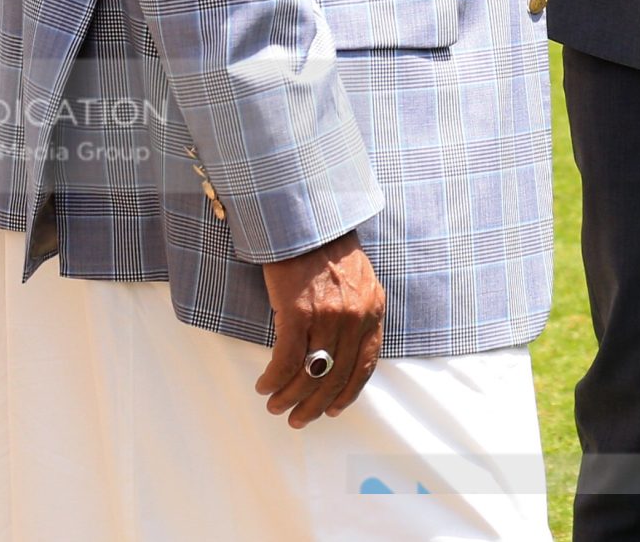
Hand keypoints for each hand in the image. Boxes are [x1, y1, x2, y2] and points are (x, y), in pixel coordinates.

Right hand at [257, 231, 383, 427]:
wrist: (307, 219)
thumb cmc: (327, 248)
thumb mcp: (358, 281)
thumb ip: (357, 313)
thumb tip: (341, 350)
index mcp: (374, 309)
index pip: (367, 364)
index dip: (349, 392)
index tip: (334, 409)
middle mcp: (356, 317)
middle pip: (337, 375)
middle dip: (316, 404)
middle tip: (298, 419)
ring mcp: (329, 316)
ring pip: (311, 373)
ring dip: (290, 397)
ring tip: (276, 406)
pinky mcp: (299, 313)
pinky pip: (286, 360)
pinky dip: (274, 379)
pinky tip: (264, 385)